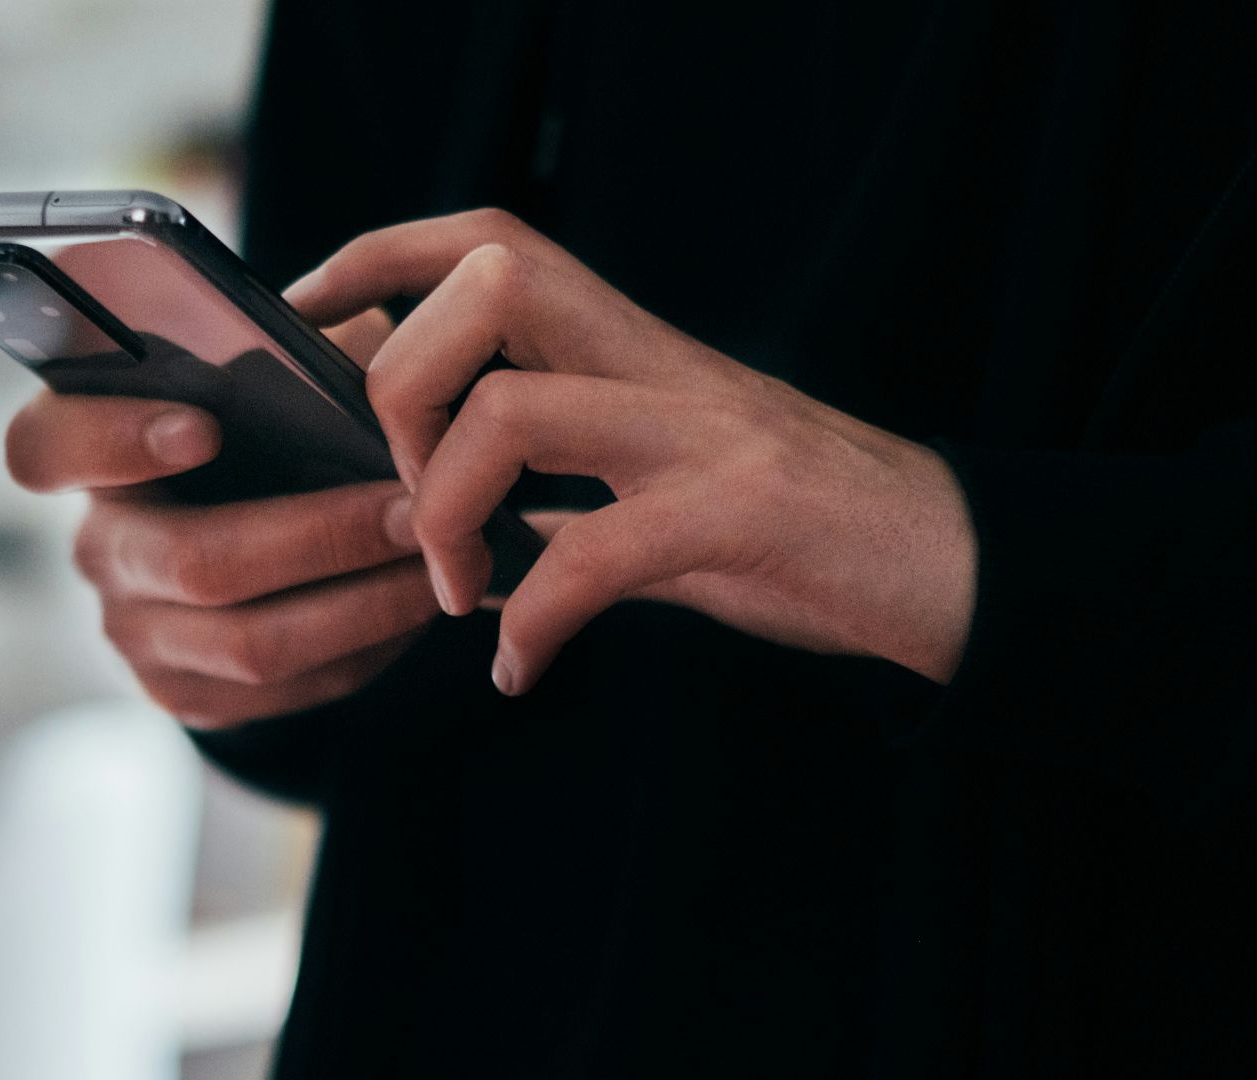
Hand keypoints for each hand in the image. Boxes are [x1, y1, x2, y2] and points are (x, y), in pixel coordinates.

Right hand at [5, 311, 438, 728]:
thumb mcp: (276, 369)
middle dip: (321, 538)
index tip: (204, 426)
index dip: (114, 440)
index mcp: (89, 448)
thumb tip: (362, 357)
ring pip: (251, 642)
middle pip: (194, 562)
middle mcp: (99, 546)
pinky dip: (365, 649)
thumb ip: (295, 352)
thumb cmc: (272, 424)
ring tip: (439, 562)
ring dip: (363, 603)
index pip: (47, 446)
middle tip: (414, 510)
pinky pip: (285, 690)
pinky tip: (415, 606)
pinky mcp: (187, 694)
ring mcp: (136, 632)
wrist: (265, 533)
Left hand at [286, 209, 977, 694]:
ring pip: (515, 411)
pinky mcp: (740, 514)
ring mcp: (702, 433)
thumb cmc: (798, 530)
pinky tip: (522, 669)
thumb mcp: (666, 489)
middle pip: (488, 284)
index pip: (490, 243)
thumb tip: (467, 528)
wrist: (948, 565)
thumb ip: (570, 491)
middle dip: (401, 384)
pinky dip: (535, 621)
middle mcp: (659, 366)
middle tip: (404, 497)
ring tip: (458, 593)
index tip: (309, 320)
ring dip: (448, 511)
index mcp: (632, 349)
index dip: (381, 259)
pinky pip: (596, 554)